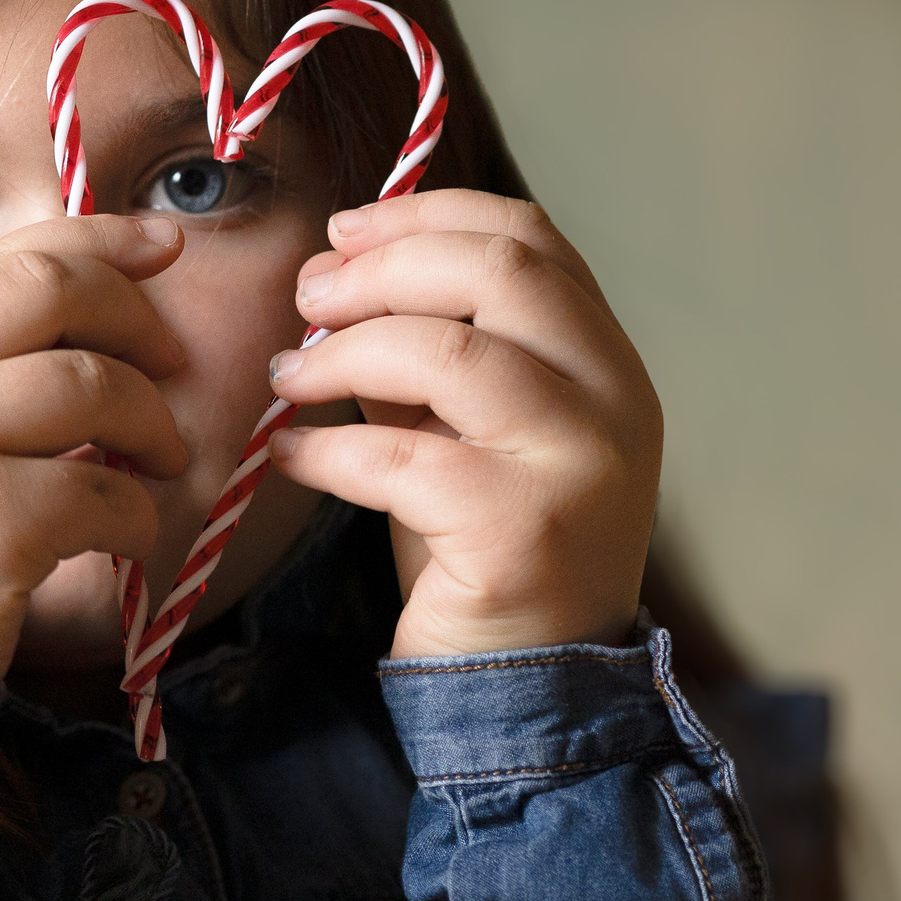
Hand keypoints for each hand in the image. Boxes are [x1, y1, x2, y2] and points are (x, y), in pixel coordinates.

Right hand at [0, 214, 190, 681]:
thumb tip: (74, 310)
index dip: (94, 241)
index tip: (159, 245)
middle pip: (49, 288)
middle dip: (134, 316)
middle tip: (173, 362)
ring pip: (91, 383)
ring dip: (149, 424)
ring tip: (158, 465)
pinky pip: (102, 488)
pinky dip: (134, 514)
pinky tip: (122, 540)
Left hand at [264, 191, 661, 657]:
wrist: (531, 684)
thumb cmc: (484, 545)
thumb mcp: (464, 426)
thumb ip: (428, 349)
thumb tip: (334, 272)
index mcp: (604, 360)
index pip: (531, 238)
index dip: (426, 216)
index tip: (342, 231)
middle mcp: (613, 400)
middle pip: (501, 271)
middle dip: (382, 267)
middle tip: (305, 296)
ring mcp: (578, 464)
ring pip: (454, 352)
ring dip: (346, 352)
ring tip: (287, 378)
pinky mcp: (524, 531)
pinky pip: (405, 458)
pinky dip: (329, 451)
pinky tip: (290, 458)